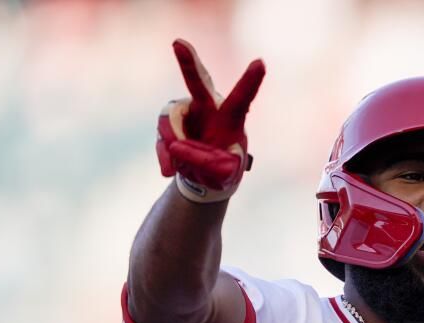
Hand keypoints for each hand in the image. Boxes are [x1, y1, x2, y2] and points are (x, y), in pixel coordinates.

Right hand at [156, 39, 265, 202]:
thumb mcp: (223, 175)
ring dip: (175, 146)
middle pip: (198, 83)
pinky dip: (165, 156)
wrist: (203, 178)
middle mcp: (208, 110)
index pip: (242, 99)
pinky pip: (162, 137)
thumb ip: (207, 164)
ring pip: (171, 121)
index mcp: (230, 120)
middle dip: (189, 64)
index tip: (260, 62)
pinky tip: (171, 170)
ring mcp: (186, 114)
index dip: (250, 82)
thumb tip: (176, 148)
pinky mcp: (169, 123)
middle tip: (178, 43)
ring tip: (185, 167)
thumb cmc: (221, 171)